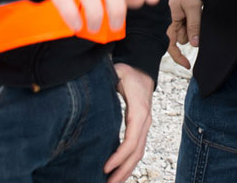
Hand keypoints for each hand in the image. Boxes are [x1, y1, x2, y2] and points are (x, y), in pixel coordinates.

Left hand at [104, 63, 153, 182]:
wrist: (142, 66)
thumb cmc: (127, 71)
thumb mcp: (117, 74)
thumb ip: (107, 85)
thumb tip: (91, 93)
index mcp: (139, 110)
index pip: (131, 140)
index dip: (119, 156)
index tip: (105, 167)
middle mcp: (145, 119)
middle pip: (137, 151)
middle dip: (123, 170)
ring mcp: (145, 123)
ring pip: (139, 152)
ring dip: (127, 169)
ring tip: (113, 182)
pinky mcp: (141, 126)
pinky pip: (138, 147)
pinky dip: (129, 161)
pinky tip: (119, 169)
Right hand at [166, 0, 201, 68]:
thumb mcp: (193, 8)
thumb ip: (194, 26)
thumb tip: (195, 44)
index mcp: (166, 22)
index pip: (170, 46)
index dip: (179, 57)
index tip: (188, 66)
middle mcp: (166, 22)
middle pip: (181, 38)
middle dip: (189, 32)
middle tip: (194, 16)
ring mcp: (170, 18)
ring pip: (185, 31)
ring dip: (190, 24)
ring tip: (193, 9)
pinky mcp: (175, 14)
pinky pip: (185, 23)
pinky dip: (190, 20)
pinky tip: (192, 10)